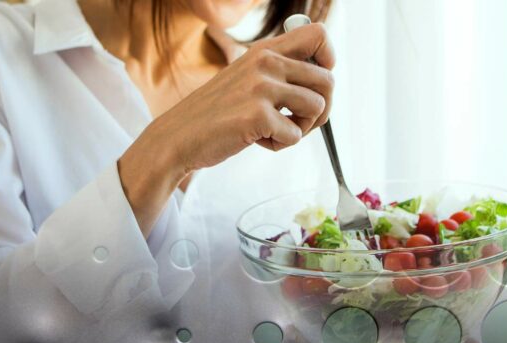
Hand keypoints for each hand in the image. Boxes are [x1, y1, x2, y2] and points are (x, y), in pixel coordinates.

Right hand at [119, 23, 334, 234]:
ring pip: (318, 108)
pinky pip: (295, 136)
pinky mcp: (257, 115)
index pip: (318, 34)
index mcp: (265, 50)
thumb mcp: (246, 78)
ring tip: (275, 131)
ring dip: (301, 129)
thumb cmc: (216, 113)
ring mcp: (261, 88)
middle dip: (321, 109)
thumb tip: (324, 74)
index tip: (314, 85)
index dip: (328, 60)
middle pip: (328, 79)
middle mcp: (265, 63)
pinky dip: (280, 145)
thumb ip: (278, 71)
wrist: (178, 137)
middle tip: (298, 122)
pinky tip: (257, 140)